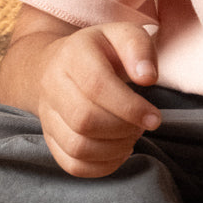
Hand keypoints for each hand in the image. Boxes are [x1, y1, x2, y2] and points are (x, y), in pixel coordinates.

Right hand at [35, 23, 160, 177]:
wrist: (59, 63)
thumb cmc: (102, 51)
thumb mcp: (122, 35)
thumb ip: (139, 48)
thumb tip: (147, 78)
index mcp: (72, 55)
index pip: (96, 86)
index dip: (129, 107)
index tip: (155, 118)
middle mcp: (52, 85)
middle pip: (84, 120)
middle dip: (123, 129)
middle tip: (144, 125)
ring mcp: (47, 115)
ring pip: (77, 146)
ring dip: (115, 149)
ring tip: (132, 136)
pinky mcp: (50, 138)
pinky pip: (72, 165)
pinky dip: (102, 166)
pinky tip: (119, 151)